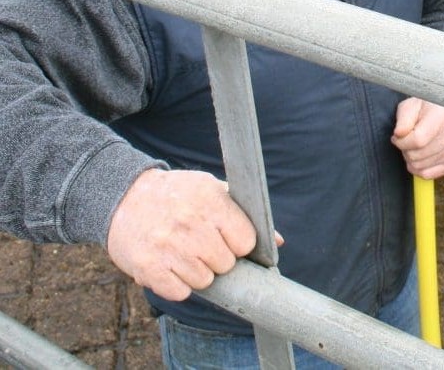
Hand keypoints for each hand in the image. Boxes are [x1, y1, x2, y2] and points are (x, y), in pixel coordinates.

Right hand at [106, 168, 257, 300]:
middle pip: (226, 263)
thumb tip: (278, 241)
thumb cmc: (177, 195)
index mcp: (210, 201)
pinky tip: (170, 264)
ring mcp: (169, 247)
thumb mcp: (212, 191)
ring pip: (205, 280)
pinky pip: (180, 292)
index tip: (228, 239)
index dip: (239, 244)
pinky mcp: (149, 267)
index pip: (245, 240)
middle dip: (218, 258)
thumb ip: (244, 216)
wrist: (125, 197)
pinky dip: (178, 284)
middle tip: (202, 244)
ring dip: (198, 272)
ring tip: (184, 252)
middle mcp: (191, 223)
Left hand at [391, 97, 443, 179]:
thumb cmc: (424, 108)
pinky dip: (419, 169)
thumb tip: (399, 135)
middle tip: (405, 141)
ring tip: (413, 147)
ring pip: (421, 167)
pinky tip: (418, 157)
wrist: (443, 111)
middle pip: (418, 156)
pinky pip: (428, 175)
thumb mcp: (410, 105)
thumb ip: (403, 119)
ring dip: (411, 160)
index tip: (397, 137)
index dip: (401, 142)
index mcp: (441, 117)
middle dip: (405, 150)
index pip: (418, 140)